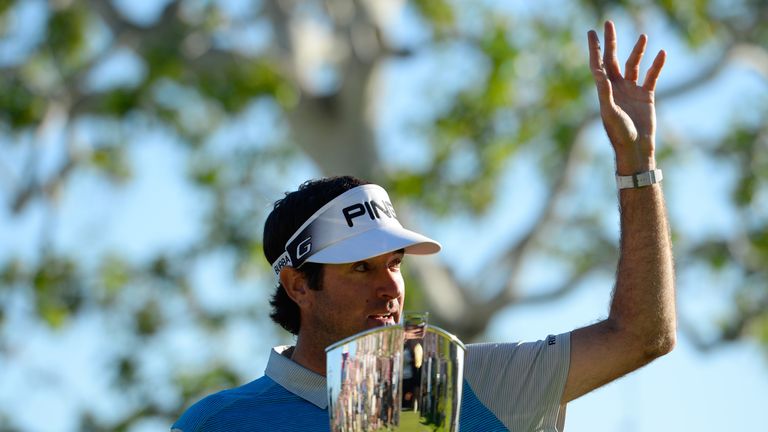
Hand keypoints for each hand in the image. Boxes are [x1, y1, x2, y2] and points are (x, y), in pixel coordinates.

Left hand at [588, 21, 665, 174]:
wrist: (636, 147)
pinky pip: (651, 76)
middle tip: (608, 24)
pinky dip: (656, 65)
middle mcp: (617, 87)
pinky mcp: (646, 96)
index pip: (598, 64)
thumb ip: (604, 91)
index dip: (594, 48)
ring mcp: (632, 90)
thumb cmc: (619, 132)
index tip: (591, 32)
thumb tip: (598, 72)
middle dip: (611, 42)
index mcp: (605, 90)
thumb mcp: (609, 111)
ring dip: (637, 51)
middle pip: (613, 59)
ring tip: (642, 36)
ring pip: (634, 65)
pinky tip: (661, 53)